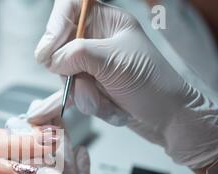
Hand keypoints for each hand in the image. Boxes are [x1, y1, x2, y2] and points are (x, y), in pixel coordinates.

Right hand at [31, 0, 217, 169]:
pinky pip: (75, 95)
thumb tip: (51, 60)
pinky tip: (98, 110)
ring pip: (66, 77)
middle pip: (61, 49)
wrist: (169, 119)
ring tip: (107, 103)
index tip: (48, 55)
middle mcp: (97, 40)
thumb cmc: (152, 83)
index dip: (54, 28)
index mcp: (107, 22)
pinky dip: (88, 105)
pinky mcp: (94, 87)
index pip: (68, 10)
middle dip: (73, 75)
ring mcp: (94, 65)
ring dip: (85, 96)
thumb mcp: (114, 61)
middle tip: (88, 86)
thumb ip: (77, 54)